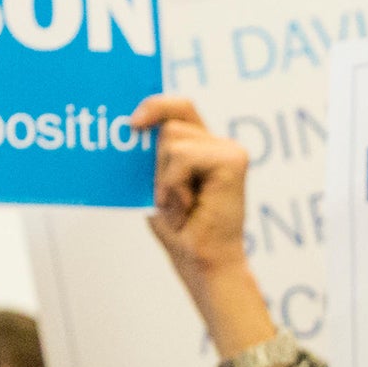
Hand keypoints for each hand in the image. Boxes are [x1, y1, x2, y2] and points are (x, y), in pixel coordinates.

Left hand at [127, 96, 279, 359]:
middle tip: (171, 196)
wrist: (203, 261)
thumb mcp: (158, 184)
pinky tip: (188, 205)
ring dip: (166, 177)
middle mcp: (220, 145)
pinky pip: (182, 155)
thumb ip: (155, 155)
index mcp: (204, 147)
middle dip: (158, 161)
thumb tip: (134, 124)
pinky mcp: (233, 161)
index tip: (134, 124)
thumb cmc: (181, 231)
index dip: (156, 105)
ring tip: (182, 204)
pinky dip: (174, 183)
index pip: (179, 108)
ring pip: (172, 139)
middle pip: (171, 121)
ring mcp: (230, 151)